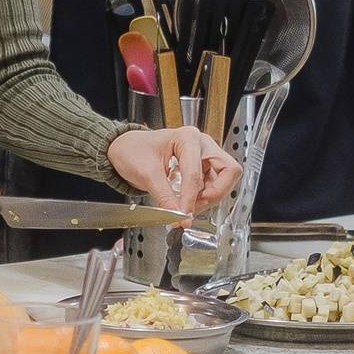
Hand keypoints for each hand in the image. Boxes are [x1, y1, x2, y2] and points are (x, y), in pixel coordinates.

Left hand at [105, 127, 240, 215]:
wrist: (125, 150)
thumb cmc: (134, 151)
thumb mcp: (146, 174)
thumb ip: (164, 196)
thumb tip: (179, 216)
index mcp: (187, 138)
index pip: (196, 173)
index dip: (190, 198)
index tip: (183, 215)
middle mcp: (201, 144)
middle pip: (228, 171)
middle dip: (215, 192)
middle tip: (196, 207)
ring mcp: (204, 155)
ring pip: (223, 180)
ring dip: (208, 197)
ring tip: (187, 206)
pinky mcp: (202, 167)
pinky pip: (213, 185)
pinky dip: (203, 197)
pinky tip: (187, 201)